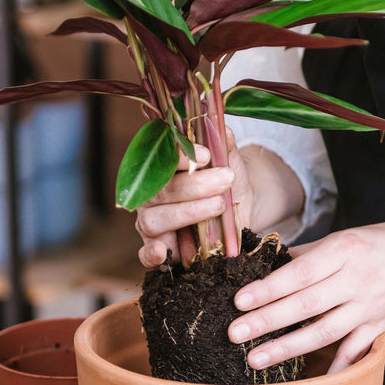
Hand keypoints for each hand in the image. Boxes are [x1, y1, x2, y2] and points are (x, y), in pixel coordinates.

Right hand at [136, 132, 252, 268]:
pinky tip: (163, 252)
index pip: (159, 158)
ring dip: (187, 213)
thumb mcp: (230, 162)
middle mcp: (150, 194)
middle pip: (161, 190)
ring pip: (155, 220)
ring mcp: (152, 222)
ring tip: (218, 205)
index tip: (206, 155)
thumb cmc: (226, 183)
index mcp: (160, 168)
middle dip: (195, 185)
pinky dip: (151, 254)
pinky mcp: (158, 248)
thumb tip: (222, 130)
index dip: (179, 156)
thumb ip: (224, 146)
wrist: (239, 211)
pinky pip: (146, 254)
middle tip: (225, 179)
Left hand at [228, 221, 384, 373]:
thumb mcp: (350, 235)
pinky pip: (354, 351)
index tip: (239, 300)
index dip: (268, 288)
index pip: (299, 272)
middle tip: (234, 333)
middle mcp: (357, 279)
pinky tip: (311, 383)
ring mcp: (370, 307)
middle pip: (305, 304)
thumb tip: (271, 261)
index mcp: (344, 250)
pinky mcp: (381, 326)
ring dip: (287, 347)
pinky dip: (335, 368)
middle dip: (266, 321)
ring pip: (323, 332)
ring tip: (256, 358)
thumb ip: (312, 252)